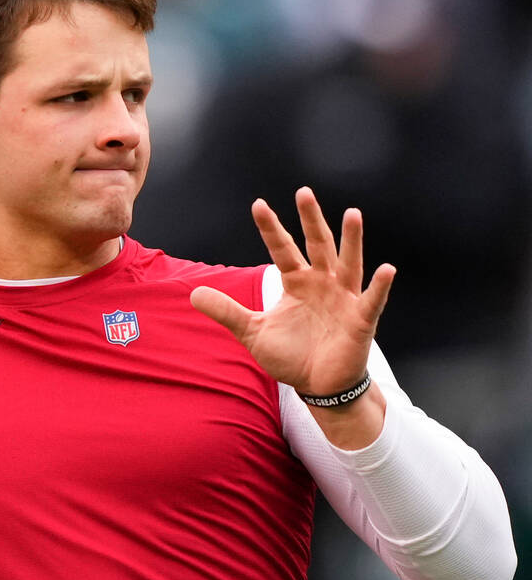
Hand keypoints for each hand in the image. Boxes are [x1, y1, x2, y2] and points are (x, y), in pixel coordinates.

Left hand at [190, 187, 395, 398]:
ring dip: (351, 240)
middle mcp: (322, 284)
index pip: (282, 249)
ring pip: (348, 264)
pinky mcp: (360, 321)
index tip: (258, 204)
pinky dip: (379, 286)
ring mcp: (344, 300)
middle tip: (303, 192)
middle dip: (310, 220)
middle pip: (317, 245)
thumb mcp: (253, 332)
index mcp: (297, 283)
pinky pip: (372, 300)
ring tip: (352, 214)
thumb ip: (226, 312)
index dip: (271, 228)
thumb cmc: (292, 356)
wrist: (318, 387)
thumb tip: (193, 294)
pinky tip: (386, 269)